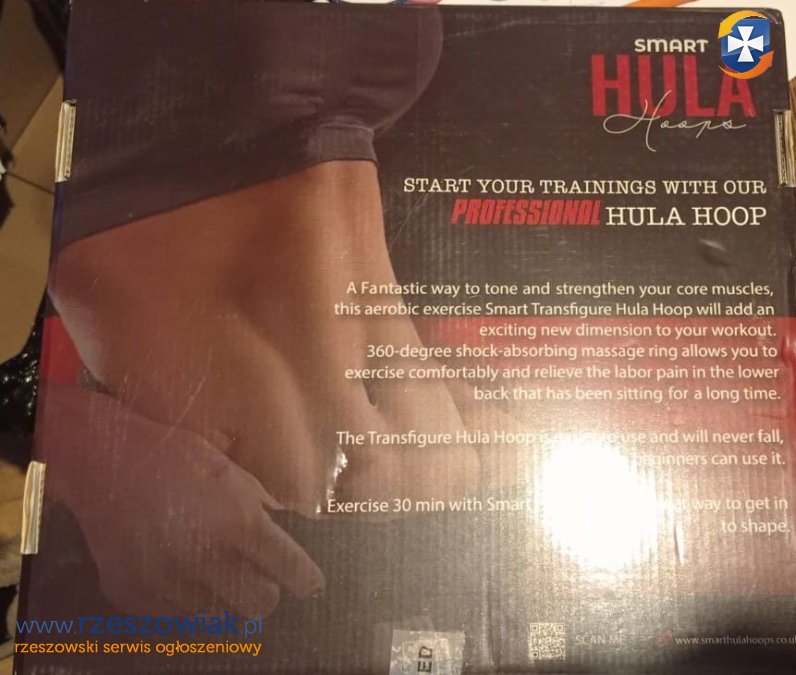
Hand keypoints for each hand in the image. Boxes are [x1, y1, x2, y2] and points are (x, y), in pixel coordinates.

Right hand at [39, 382, 323, 616]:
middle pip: (259, 604)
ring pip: (215, 611)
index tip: (309, 582)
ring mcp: (164, 582)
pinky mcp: (133, 595)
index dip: (305, 578)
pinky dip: (179, 594)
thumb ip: (260, 503)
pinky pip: (173, 612)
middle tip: (254, 571)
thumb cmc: (173, 455)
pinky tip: (169, 562)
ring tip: (199, 557)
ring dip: (216, 590)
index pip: (289, 569)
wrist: (101, 461)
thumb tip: (287, 527)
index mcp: (236, 521)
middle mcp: (202, 558)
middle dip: (264, 589)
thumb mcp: (229, 468)